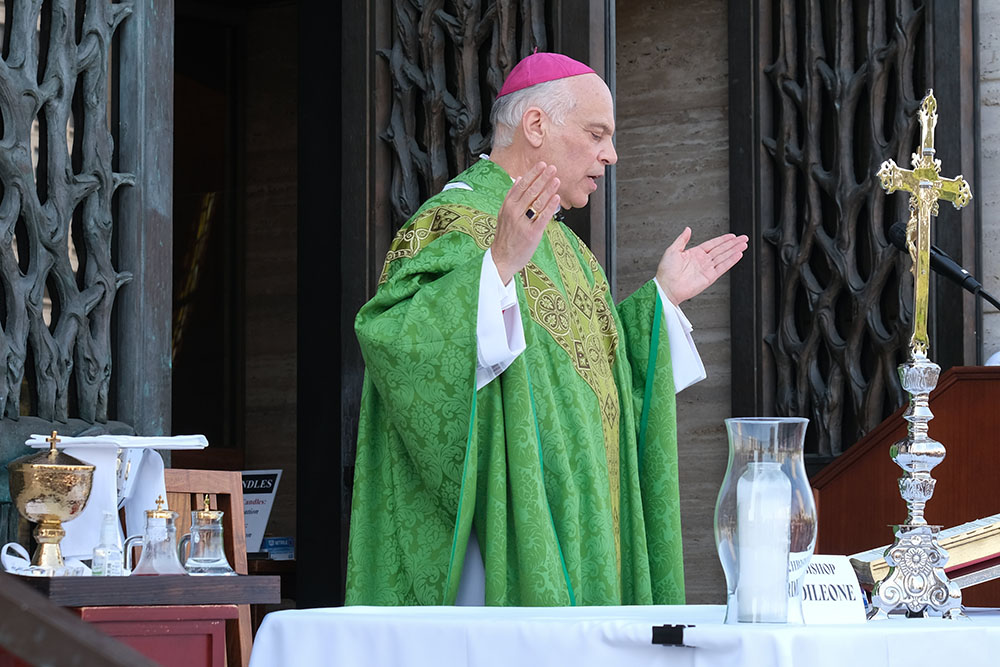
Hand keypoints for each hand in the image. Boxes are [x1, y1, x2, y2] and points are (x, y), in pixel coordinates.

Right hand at [491, 162, 560, 283]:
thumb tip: (518, 178)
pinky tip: (556, 198)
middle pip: (530, 191)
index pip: (521, 185)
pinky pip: (543, 217)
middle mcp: (513, 212)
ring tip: (557, 180)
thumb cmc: (505, 237)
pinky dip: (550, 207)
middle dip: (543, 178)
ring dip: (548, 189)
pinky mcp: (531, 234)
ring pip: (537, 202)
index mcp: (507, 206)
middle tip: (553, 168)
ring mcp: (522, 223)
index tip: (542, 165)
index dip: (533, 174)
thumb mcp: (504, 214)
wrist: (502, 259)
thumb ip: (512, 197)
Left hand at [656, 227, 748, 304]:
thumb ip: (682, 239)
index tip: (732, 236)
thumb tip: (687, 229)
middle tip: (744, 238)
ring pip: (724, 257)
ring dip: (735, 250)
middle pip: (721, 249)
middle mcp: (702, 261)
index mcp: (694, 254)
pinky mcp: (709, 277)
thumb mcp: (672, 250)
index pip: (712, 244)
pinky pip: (722, 267)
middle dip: (733, 243)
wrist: (666, 287)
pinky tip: (738, 255)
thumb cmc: (666, 271)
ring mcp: (706, 269)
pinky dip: (731, 261)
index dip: (723, 239)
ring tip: (744, 244)